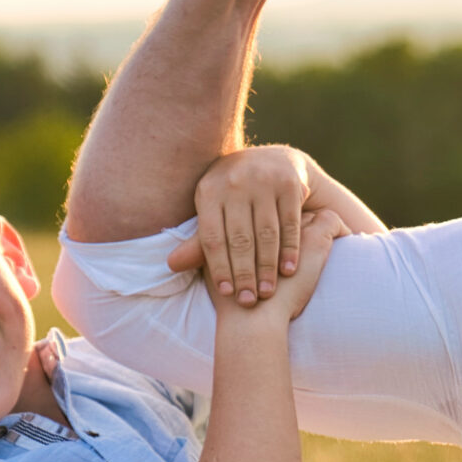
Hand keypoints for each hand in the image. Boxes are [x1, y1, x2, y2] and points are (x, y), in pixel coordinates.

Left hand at [172, 146, 385, 303]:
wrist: (274, 160)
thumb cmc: (235, 194)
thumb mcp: (215, 209)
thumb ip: (200, 240)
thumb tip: (171, 265)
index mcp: (209, 189)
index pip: (212, 237)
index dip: (219, 268)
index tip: (226, 294)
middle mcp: (234, 182)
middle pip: (240, 238)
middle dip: (244, 273)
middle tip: (248, 301)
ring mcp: (263, 181)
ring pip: (266, 233)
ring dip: (267, 266)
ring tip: (267, 292)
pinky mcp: (289, 184)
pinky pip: (289, 223)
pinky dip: (290, 249)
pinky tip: (288, 271)